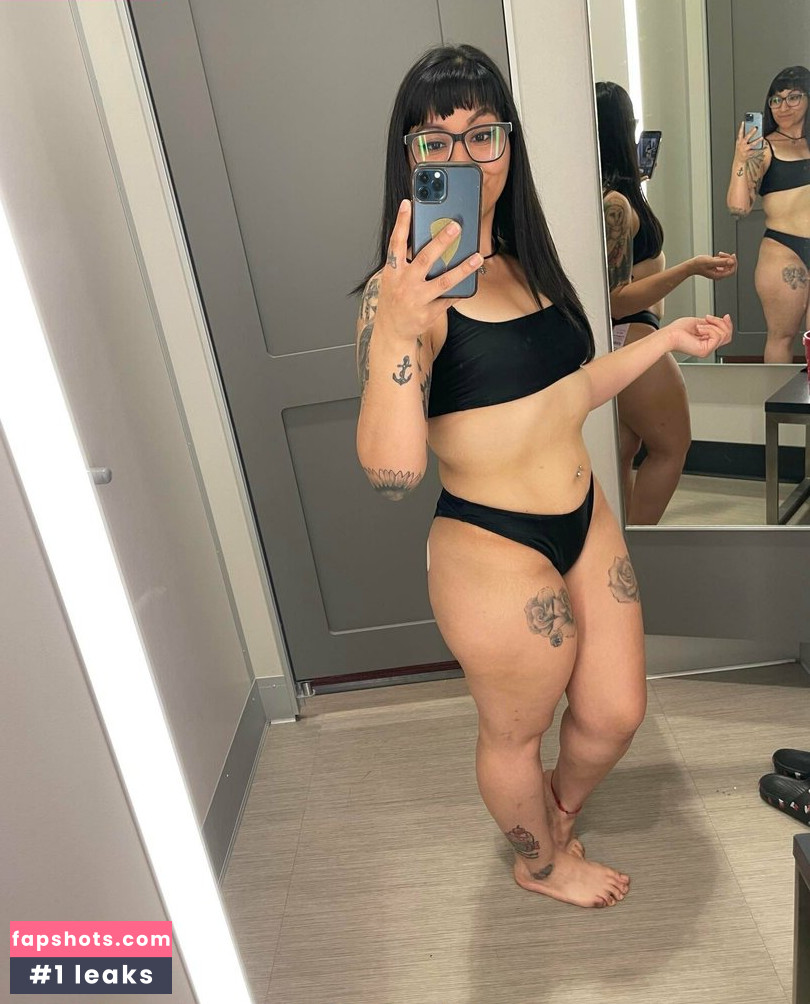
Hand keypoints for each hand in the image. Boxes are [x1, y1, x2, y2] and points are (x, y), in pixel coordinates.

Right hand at [374, 199, 482, 341]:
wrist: (391, 330)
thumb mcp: (393, 277)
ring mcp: (417, 300)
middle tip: (456, 227)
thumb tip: (431, 239)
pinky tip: (472, 280)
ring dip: (462, 268)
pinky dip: (461, 290)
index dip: (401, 223)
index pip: (396, 243)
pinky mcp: (428, 313)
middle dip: (441, 242)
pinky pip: (449, 299)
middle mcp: (404, 284)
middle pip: (425, 259)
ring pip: (444, 282)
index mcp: (393, 271)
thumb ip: (407, 260)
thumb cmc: (395, 297)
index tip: (408, 203)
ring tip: (477, 257)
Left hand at [664, 313, 732, 357]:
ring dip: (712, 325)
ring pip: (724, 335)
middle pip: (727, 335)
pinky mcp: (705, 351)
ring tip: (699, 326)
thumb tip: (726, 318)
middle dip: (720, 323)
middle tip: (708, 318)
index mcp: (707, 341)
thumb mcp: (701, 322)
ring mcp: (707, 350)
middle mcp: (708, 347)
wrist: (669, 335)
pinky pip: (716, 336)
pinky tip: (699, 329)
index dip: (728, 324)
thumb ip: (713, 323)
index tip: (726, 316)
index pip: (725, 335)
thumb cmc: (677, 330)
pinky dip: (708, 329)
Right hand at [689, 251, 737, 279]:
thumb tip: (731, 262)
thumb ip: (722, 262)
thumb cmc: (699, 264)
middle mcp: (719, 274)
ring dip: (725, 257)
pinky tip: (717, 256)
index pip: (732, 271)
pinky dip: (722, 258)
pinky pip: (724, 262)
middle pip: (730, 267)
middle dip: (729, 259)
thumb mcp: (710, 262)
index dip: (734, 263)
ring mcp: (718, 271)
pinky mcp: (716, 267)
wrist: (691, 265)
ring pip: (727, 264)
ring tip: (719, 254)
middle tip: (723, 254)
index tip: (732, 256)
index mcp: (718, 275)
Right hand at [734, 121, 763, 162]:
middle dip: (751, 133)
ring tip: (762, 137)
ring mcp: (745, 149)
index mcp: (739, 141)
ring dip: (757, 141)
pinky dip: (761, 149)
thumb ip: (744, 138)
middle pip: (746, 137)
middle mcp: (742, 145)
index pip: (740, 133)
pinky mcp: (749, 154)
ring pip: (752, 144)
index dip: (741, 128)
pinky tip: (764, 147)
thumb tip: (751, 131)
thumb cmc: (740, 151)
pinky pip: (756, 151)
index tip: (743, 122)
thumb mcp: (739, 144)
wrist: (739, 160)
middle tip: (755, 128)